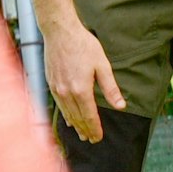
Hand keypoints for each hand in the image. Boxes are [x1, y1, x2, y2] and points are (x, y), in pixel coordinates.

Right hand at [44, 19, 123, 142]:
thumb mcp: (102, 65)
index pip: (90, 116)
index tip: (99, 138)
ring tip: (82, 134)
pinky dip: (66, 115)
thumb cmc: (83, 45)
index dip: (95, 129)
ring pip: (67, 113)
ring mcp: (57, 89)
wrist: (60, 32)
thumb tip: (121, 106)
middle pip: (78, 118)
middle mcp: (67, 93)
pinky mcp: (51, 84)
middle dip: (86, 130)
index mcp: (81, 90)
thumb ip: (110, 88)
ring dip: (76, 125)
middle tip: (92, 140)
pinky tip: (69, 119)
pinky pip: (59, 105)